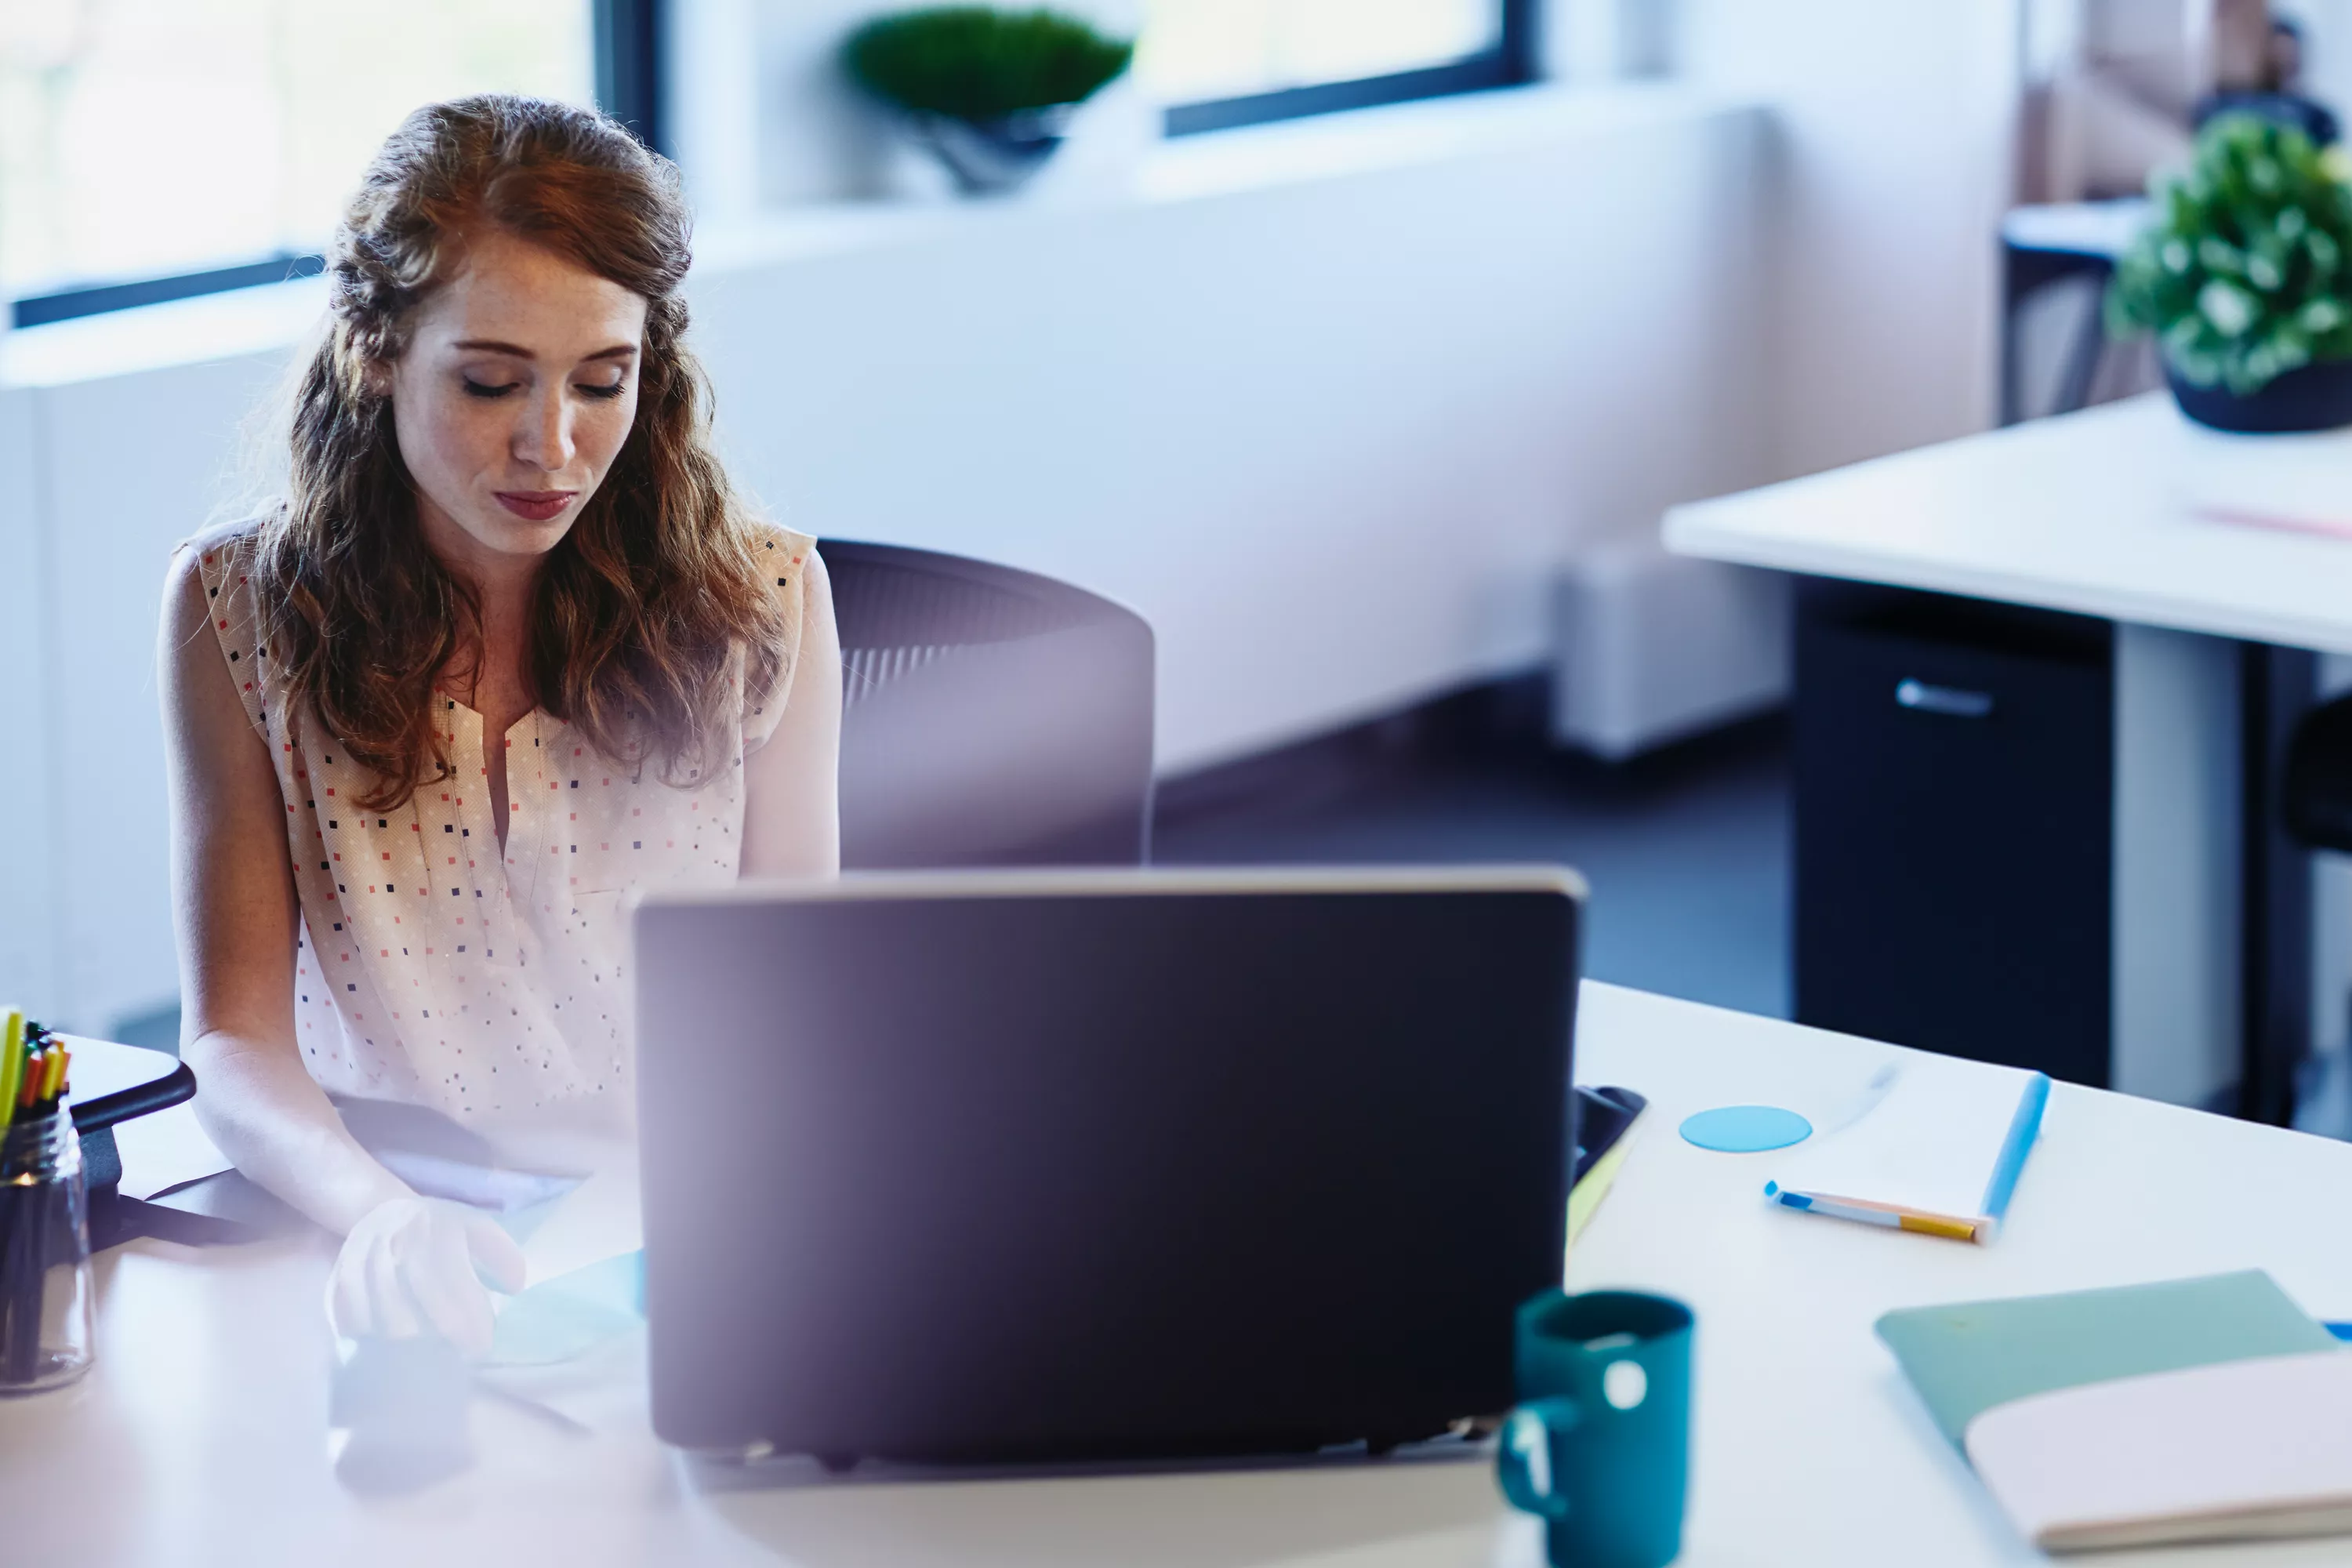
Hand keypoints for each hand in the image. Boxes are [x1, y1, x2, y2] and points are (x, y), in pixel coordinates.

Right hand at [324, 1196, 527, 1358]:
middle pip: (411, 1309)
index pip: (451, 1283)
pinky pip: (348, 1322)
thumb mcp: (478, 1229)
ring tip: (428, 1362)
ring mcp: (360, 1264)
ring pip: (377, 1321)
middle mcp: (394, 1245)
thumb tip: (515, 1287)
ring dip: (404, 1349)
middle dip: (439, 1341)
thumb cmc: (439, 1229)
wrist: (384, 1212)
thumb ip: (501, 1255)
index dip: (468, 1320)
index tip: (481, 1347)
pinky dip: (369, 1343)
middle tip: (458, 1358)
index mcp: (434, 1230)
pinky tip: (389, 1355)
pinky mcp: (337, 1281)